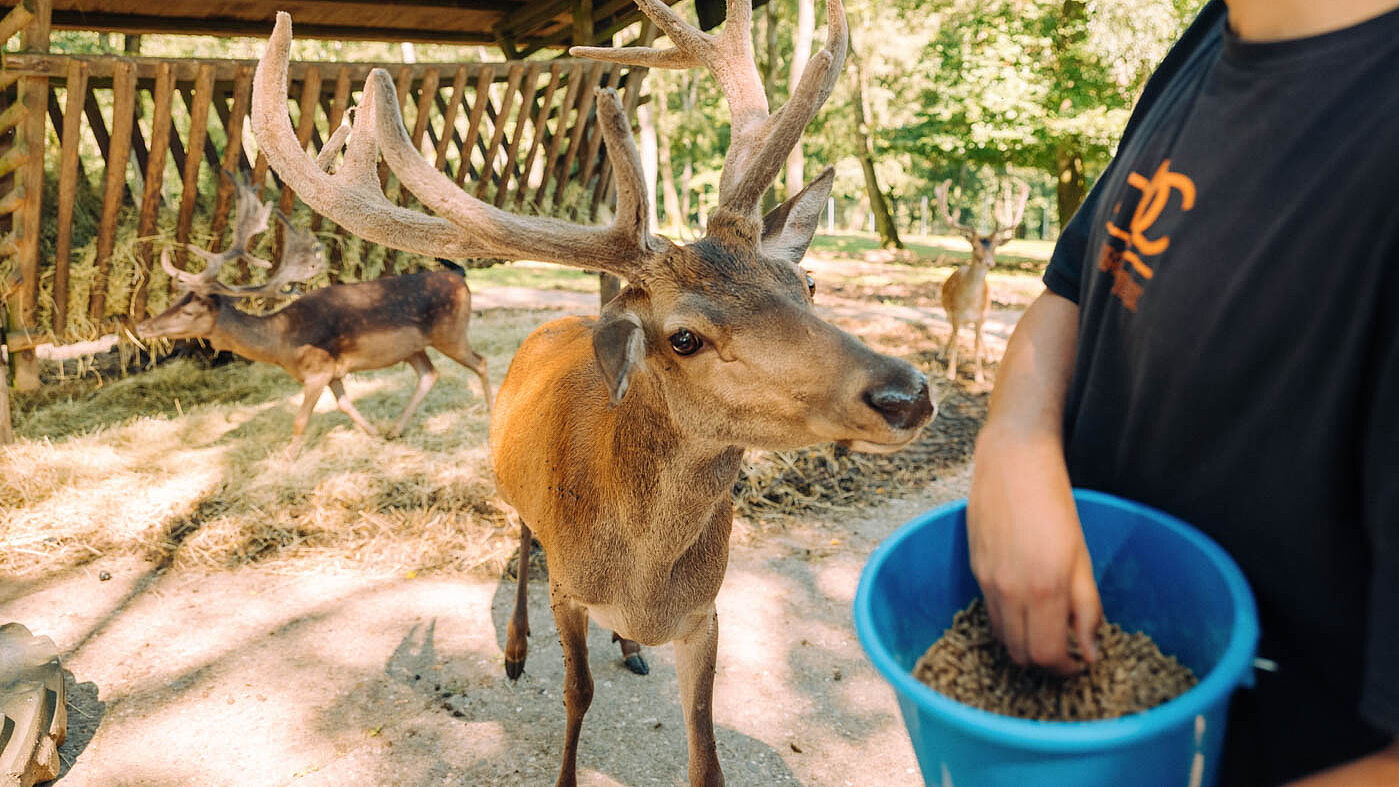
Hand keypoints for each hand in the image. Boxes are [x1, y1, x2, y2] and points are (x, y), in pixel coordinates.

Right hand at [967, 426, 1101, 674]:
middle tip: (1064, 652)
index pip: (1045, 655)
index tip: (1078, 662)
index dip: (1063, 669)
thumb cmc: (1054, 501)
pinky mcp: (975, 570)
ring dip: (1024, 645)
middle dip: (1044, 664)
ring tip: (1045, 631)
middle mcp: (1009, 590)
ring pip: (1002, 638)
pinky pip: (989, 614)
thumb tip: (1090, 650)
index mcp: (1044, 587)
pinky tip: (1026, 607)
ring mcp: (987, 581)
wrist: (1012, 461)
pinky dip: (1008, 623)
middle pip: (1020, 654)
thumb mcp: (1082, 556)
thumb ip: (1087, 607)